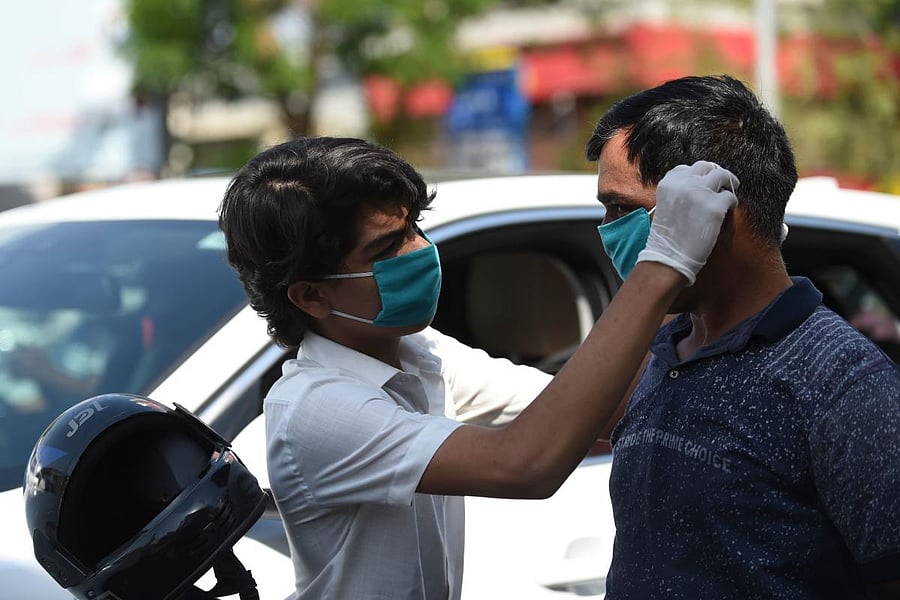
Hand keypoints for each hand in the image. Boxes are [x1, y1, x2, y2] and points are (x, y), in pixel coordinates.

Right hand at [637, 161, 738, 284]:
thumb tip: (700, 184)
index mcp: (669, 182)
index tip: (703, 182)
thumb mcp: (665, 204)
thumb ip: (679, 191)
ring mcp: (700, 193)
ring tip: (729, 194)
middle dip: (715, 175)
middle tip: (723, 183)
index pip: (687, 168)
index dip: (698, 175)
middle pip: (706, 167)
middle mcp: (684, 183)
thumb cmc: (667, 236)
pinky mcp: (715, 206)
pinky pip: (731, 197)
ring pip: (722, 176)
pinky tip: (727, 211)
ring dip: (728, 183)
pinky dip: (732, 203)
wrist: (669, 256)